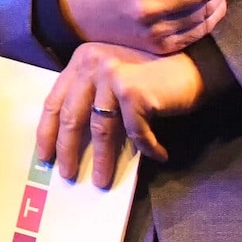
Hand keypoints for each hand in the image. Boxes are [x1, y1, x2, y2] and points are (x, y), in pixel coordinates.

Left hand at [35, 43, 214, 187]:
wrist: (196, 65)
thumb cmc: (154, 77)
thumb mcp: (113, 80)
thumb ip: (91, 98)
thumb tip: (69, 142)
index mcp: (81, 61)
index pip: (54, 101)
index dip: (47, 132)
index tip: (44, 156)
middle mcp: (92, 63)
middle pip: (71, 116)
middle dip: (68, 150)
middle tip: (67, 175)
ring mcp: (112, 75)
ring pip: (100, 129)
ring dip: (103, 159)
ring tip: (102, 180)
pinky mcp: (133, 91)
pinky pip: (135, 132)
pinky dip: (147, 148)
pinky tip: (158, 156)